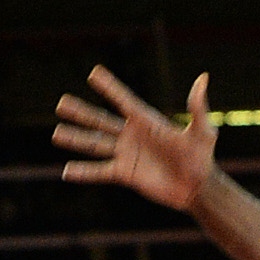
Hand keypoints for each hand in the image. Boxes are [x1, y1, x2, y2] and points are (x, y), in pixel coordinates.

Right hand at [53, 66, 216, 210]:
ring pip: (96, 144)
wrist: (197, 187)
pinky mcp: (125, 174)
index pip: (124, 100)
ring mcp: (127, 154)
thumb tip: (203, 78)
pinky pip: (100, 171)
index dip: (110, 86)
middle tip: (60, 102)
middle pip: (101, 120)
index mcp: (148, 121)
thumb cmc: (202, 156)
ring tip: (56, 133)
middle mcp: (133, 135)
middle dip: (81, 112)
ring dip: (76, 139)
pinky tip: (66, 171)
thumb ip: (197, 107)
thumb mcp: (202, 131)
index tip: (94, 72)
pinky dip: (83, 172)